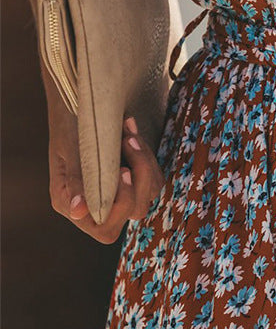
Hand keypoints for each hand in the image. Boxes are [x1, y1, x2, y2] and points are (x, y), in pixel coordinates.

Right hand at [47, 97, 164, 243]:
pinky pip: (154, 175)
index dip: (120, 205)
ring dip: (144, 160)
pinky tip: (130, 128)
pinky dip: (146, 152)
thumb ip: (75, 180)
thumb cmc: (68, 125)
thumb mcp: (68, 151)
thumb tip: (78, 211)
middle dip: (140, 176)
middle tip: (127, 143)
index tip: (121, 171)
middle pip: (136, 210)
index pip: (106, 228)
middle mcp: (98, 203)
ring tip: (126, 132)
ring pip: (150, 192)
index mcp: (75, 205)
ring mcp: (119, 190)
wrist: (77, 100)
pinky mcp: (135, 175)